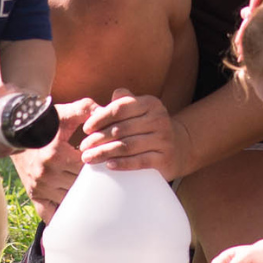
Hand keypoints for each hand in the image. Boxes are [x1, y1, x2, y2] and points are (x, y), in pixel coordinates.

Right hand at [10, 98, 92, 220]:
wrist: (17, 132)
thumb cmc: (46, 122)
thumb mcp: (66, 112)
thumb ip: (87, 109)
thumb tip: (106, 113)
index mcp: (56, 155)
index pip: (88, 168)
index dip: (99, 164)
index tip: (104, 160)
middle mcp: (46, 174)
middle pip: (81, 186)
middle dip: (92, 182)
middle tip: (102, 178)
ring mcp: (40, 187)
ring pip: (70, 200)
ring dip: (81, 197)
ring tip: (91, 189)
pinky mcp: (35, 195)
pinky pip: (50, 214)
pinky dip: (62, 214)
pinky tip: (73, 210)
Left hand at [78, 88, 193, 180]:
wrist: (178, 147)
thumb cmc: (149, 127)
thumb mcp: (140, 109)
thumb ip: (123, 101)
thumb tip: (111, 96)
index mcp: (150, 103)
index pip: (120, 108)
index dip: (100, 118)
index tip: (86, 129)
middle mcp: (159, 119)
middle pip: (121, 129)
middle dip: (98, 139)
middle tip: (84, 147)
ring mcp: (164, 139)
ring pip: (127, 146)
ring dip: (104, 153)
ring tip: (89, 158)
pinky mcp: (165, 158)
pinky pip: (139, 161)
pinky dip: (122, 164)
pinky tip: (108, 165)